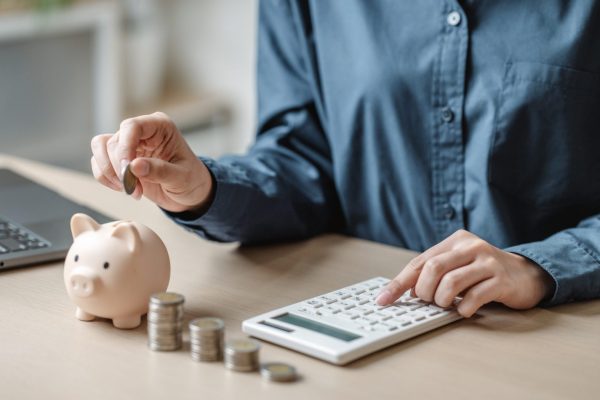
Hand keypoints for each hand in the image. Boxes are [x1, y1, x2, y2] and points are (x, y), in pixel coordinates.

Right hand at [91, 112, 212, 212]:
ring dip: (110, 172)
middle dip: (120, 168)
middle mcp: (142, 131)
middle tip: (135, 188)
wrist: (189, 194)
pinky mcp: (120, 158)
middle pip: (114, 141)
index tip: (128, 171)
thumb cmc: (191, 180)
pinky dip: (106, 178)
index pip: (131, 127)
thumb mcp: (181, 178)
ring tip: (132, 190)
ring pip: (101, 148)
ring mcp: (129, 144)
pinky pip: (99, 162)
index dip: (125, 148)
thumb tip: (134, 166)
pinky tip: (125, 189)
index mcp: (160, 127)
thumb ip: (160, 171)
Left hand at [376, 230, 553, 316]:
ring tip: (446, 305)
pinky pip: (474, 296)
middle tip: (428, 301)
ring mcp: (488, 261)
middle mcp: (470, 246)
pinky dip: (463, 308)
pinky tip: (464, 310)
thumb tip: (405, 292)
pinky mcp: (502, 279)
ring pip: (451, 282)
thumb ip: (434, 274)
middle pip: (433, 268)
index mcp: (455, 241)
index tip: (383, 299)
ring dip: (442, 300)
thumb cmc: (485, 272)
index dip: (399, 283)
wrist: (527, 274)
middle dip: (424, 291)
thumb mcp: (458, 266)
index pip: (420, 262)